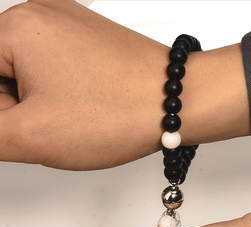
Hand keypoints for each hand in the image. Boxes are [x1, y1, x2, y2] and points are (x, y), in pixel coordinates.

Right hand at [0, 0, 250, 169]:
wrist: (180, 103)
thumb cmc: (120, 111)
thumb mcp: (32, 135)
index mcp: (18, 26)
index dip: (3, 116)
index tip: (28, 130)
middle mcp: (44, 15)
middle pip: (3, 75)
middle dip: (22, 110)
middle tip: (58, 127)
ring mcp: (73, 26)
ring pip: (32, 77)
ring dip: (45, 106)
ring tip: (80, 118)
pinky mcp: (94, 42)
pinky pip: (59, 72)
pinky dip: (65, 96)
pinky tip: (89, 109)